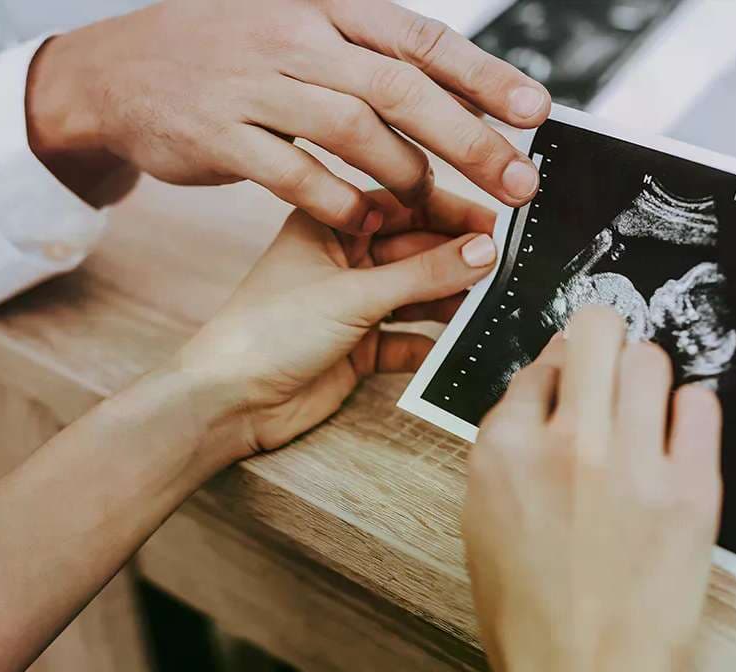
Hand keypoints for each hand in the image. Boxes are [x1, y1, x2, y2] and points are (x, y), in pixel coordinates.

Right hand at [25, 0, 549, 228]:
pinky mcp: (220, 135)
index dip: (484, 76)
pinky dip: (339, 203)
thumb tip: (463, 98)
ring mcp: (254, 85)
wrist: (123, 71)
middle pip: (400, 88)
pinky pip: (295, 175)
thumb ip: (374, 62)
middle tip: (516, 181)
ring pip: (352, 130)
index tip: (535, 111)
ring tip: (436, 206)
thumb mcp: (304, 36)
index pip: (422, 39)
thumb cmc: (235, 58)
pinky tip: (366, 222)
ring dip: (406, 175)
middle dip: (469, 139)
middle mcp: (296, 37)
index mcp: (327, 9)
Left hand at [175, 188, 497, 457]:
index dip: (451, 211)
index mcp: (330, 225)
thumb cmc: (268, 331)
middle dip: (458, 258)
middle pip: (416, 250)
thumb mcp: (354, 294)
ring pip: (417, 294)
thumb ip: (423, 274)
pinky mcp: (360, 347)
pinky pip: (409, 338)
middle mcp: (345, 260)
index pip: (404, 205)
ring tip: (492, 302)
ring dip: (451, 299)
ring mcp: (354, 304)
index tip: (497, 222)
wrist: (229, 402)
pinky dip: (433, 342)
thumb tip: (483, 251)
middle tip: (506, 266)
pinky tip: (461, 343)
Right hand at [463, 307, 722, 671]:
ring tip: (645, 402)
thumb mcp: (486, 519)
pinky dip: (691, 409)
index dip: (558, 370)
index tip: (572, 378)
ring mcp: (631, 465)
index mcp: (504, 451)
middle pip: (595, 332)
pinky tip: (679, 431)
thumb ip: (509, 448)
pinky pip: (701, 406)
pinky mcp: (690, 490)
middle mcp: (566, 445)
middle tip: (610, 357)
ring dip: (645, 372)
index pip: (539, 365)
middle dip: (601, 337)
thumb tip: (542, 392)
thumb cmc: (531, 611)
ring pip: (649, 358)